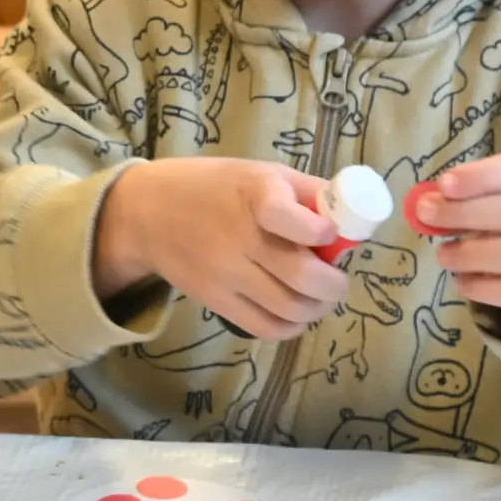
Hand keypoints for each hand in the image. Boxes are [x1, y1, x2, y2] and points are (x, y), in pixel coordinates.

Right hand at [92, 158, 348, 339]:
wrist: (148, 212)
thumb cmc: (216, 187)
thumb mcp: (262, 172)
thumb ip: (307, 191)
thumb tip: (351, 218)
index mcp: (254, 195)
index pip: (287, 218)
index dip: (320, 231)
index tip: (329, 235)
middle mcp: (239, 236)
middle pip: (302, 276)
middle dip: (334, 286)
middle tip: (337, 282)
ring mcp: (225, 273)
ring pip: (289, 308)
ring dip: (316, 310)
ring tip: (319, 300)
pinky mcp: (214, 299)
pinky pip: (264, 327)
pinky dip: (290, 328)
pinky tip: (296, 316)